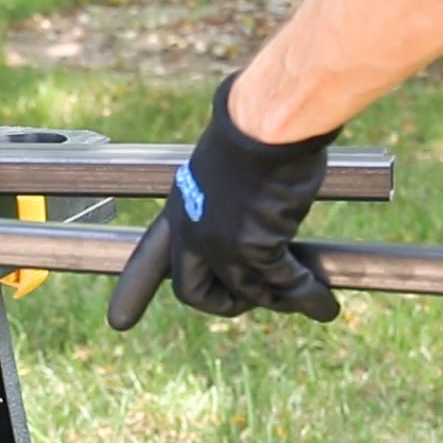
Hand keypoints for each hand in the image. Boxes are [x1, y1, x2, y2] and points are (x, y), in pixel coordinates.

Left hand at [106, 72, 339, 328]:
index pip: (150, 256)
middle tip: (254, 300)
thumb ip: (229, 202)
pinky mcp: (252, 246)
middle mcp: (191, 228)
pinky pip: (282, 286)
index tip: (118, 323)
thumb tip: (257, 228)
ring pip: (247, 293)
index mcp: (182, 205)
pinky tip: (323, 304)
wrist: (269, 119)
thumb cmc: (259, 130)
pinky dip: (307, 297)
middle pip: (193, 292)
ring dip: (281, 301)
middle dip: (225, 305)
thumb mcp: (228, 169)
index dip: (134, 291)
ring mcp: (218, 242)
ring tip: (309, 300)